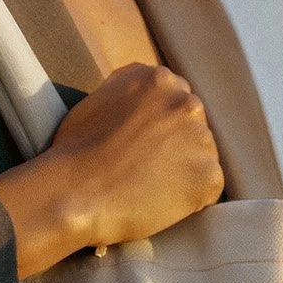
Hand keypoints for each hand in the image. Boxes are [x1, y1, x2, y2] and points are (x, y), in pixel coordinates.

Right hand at [0, 63, 224, 278]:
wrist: (73, 192)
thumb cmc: (73, 152)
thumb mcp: (97, 101)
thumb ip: (128, 96)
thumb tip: (139, 107)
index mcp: (158, 79)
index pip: (173, 101)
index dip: (158, 128)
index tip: (142, 146)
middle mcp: (186, 102)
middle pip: (192, 125)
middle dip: (175, 146)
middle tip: (146, 170)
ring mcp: (202, 139)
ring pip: (202, 156)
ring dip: (184, 172)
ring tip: (149, 189)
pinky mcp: (209, 176)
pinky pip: (208, 189)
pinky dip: (190, 200)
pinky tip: (160, 203)